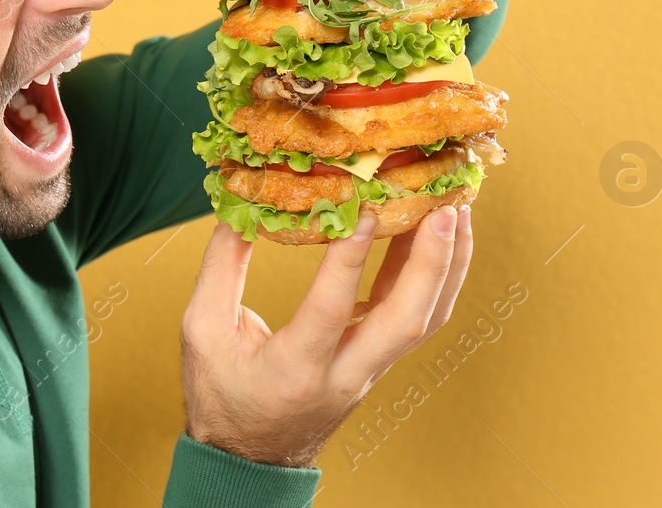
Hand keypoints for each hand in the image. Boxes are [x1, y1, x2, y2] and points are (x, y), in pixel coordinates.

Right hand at [180, 205, 472, 467]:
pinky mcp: (378, 361)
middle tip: (445, 205)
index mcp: (296, 369)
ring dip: (448, 264)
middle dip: (433, 261)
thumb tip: (237, 208)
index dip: (350, 258)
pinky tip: (437, 236)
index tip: (365, 207)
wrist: (250, 455)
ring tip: (458, 208)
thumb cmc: (222, 394)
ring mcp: (369, 370)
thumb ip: (220, 268)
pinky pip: (418, 317)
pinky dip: (435, 275)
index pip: (332, 309)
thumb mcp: (203, 331)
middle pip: (408, 320)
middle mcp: (345, 373)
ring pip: (426, 319)